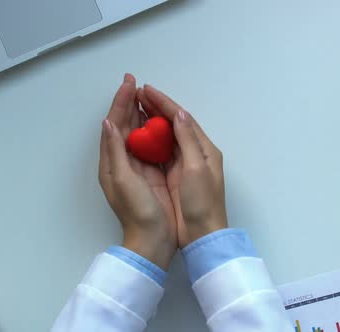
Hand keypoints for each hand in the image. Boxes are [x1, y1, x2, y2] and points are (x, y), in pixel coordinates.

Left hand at [98, 74, 176, 269]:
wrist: (153, 239)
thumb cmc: (138, 211)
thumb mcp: (123, 179)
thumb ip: (116, 151)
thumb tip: (109, 122)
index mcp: (112, 162)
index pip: (115, 124)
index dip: (120, 102)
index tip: (128, 83)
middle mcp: (122, 161)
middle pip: (124, 125)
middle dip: (129, 103)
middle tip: (136, 82)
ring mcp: (137, 167)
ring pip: (137, 133)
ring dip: (140, 113)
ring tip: (146, 95)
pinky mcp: (150, 173)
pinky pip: (150, 145)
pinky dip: (153, 129)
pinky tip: (159, 120)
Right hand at [137, 85, 227, 247]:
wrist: (202, 234)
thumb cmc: (202, 202)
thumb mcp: (197, 168)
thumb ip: (188, 140)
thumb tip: (178, 114)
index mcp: (204, 148)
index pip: (182, 118)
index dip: (163, 103)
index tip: (146, 89)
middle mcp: (194, 153)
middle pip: (173, 124)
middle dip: (155, 108)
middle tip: (136, 93)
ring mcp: (183, 165)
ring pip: (165, 136)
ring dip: (150, 121)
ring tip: (134, 107)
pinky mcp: (173, 176)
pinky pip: (160, 152)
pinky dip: (149, 140)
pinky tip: (138, 134)